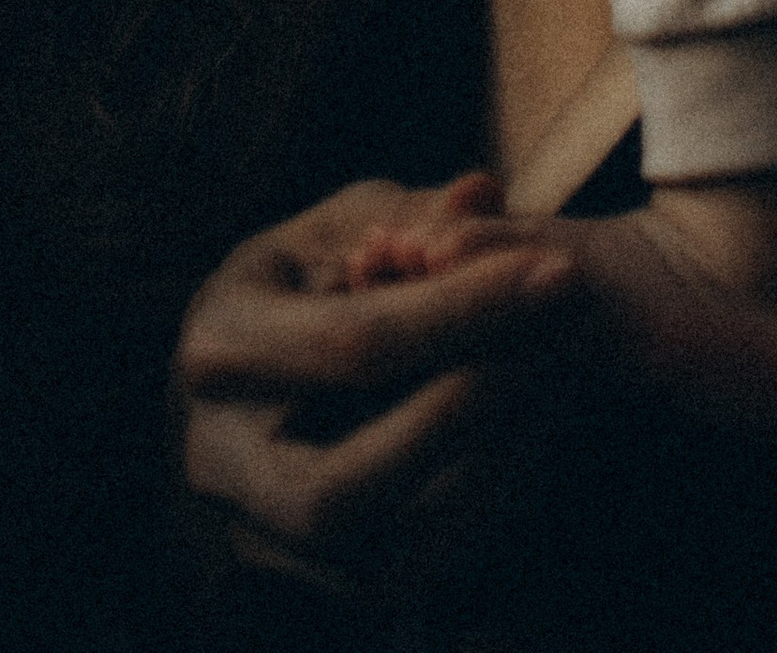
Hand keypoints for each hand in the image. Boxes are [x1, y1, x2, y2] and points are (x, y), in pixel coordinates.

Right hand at [171, 176, 576, 602]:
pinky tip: (535, 432)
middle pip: (343, 486)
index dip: (464, 310)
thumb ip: (414, 211)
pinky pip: (411, 573)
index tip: (558, 273)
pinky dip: (487, 507)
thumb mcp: (345, 221)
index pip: (351, 346)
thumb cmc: (308, 276)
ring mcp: (260, 535)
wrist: (259, 372)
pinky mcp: (314, 578)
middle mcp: (219, 457)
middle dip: (463, 421)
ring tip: (558, 383)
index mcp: (218, 344)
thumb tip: (480, 197)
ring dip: (490, 474)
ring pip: (380, 557)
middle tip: (554, 349)